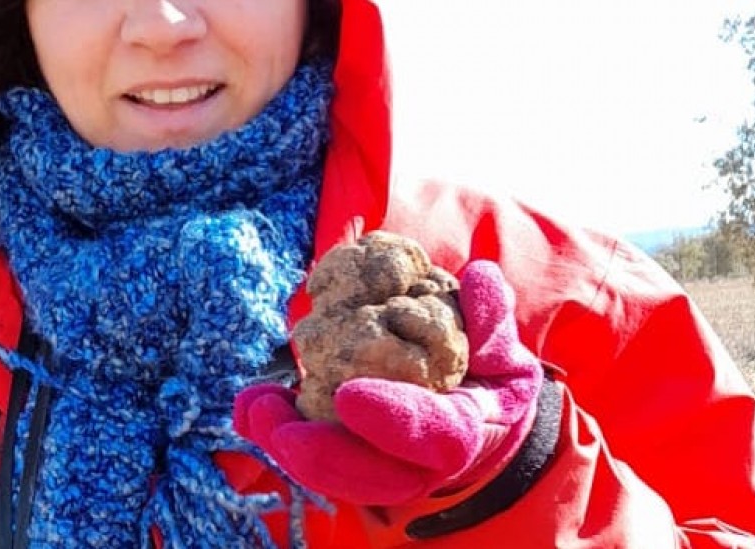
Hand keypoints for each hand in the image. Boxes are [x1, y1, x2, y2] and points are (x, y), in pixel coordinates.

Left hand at [233, 260, 541, 505]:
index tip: (348, 396)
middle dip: (323, 453)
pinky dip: (283, 434)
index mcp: (467, 428)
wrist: (483, 418)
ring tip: (253, 409)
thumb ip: (492, 319)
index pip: (436, 436)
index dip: (395, 420)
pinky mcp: (354, 454)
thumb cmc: (490, 374)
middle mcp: (423, 461)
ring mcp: (387, 465)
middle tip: (278, 425)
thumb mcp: (504, 347)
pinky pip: (318, 454)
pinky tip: (250, 408)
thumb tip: (479, 281)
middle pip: (374, 474)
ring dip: (290, 444)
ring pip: (338, 472)